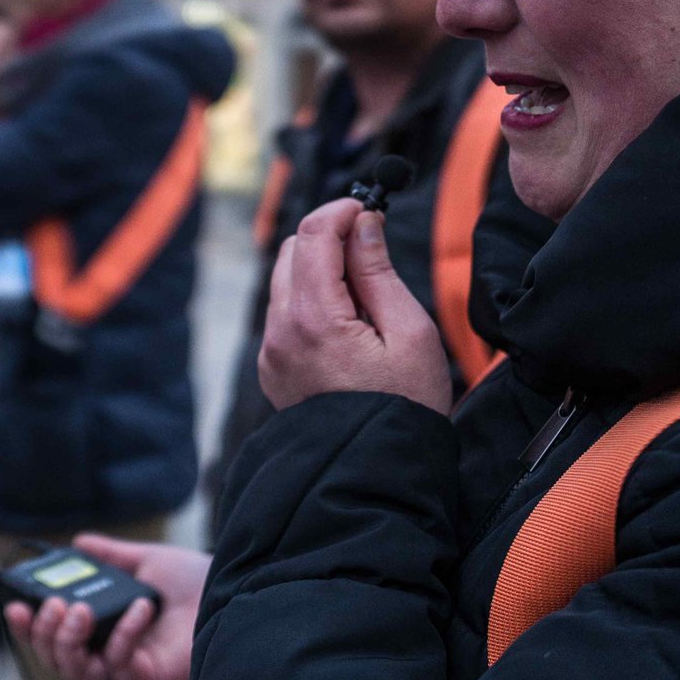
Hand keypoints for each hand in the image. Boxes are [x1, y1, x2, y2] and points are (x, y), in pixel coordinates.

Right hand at [4, 535, 209, 679]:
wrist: (233, 592)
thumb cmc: (195, 583)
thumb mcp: (145, 562)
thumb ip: (111, 557)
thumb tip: (79, 542)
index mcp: (102, 630)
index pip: (53, 638)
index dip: (29, 628)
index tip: (15, 606)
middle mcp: (109, 655)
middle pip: (57, 661)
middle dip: (47, 634)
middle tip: (56, 605)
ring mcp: (126, 673)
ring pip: (78, 673)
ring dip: (69, 642)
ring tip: (80, 609)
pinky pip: (118, 667)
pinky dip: (122, 635)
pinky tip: (139, 608)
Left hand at [258, 198, 452, 415]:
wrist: (373, 471)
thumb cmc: (404, 404)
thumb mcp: (408, 332)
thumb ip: (378, 272)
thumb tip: (362, 224)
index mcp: (314, 319)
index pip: (313, 236)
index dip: (341, 211)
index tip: (368, 208)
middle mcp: (280, 332)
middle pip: (291, 252)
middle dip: (328, 239)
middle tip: (371, 251)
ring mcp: (270, 353)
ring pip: (284, 282)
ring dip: (318, 271)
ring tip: (365, 297)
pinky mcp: (272, 368)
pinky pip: (284, 316)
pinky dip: (310, 302)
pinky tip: (347, 327)